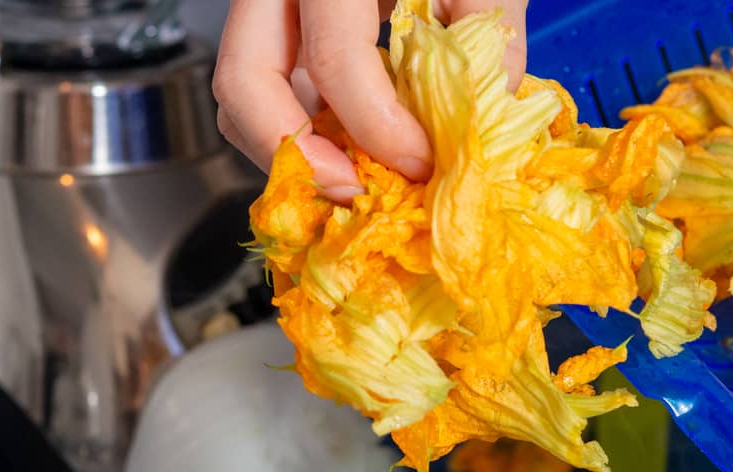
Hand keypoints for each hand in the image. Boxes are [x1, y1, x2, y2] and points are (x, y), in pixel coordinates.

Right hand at [213, 0, 529, 200]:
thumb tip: (491, 107)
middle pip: (245, 82)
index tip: (422, 163)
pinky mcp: (275, 28)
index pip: (335, 58)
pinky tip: (352, 150)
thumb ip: (488, 25)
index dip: (378, 128)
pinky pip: (268, 92)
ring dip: (293, 150)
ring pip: (242, 95)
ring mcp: (266, 6)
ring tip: (357, 178)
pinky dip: (301, 132)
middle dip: (298, 155)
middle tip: (355, 192)